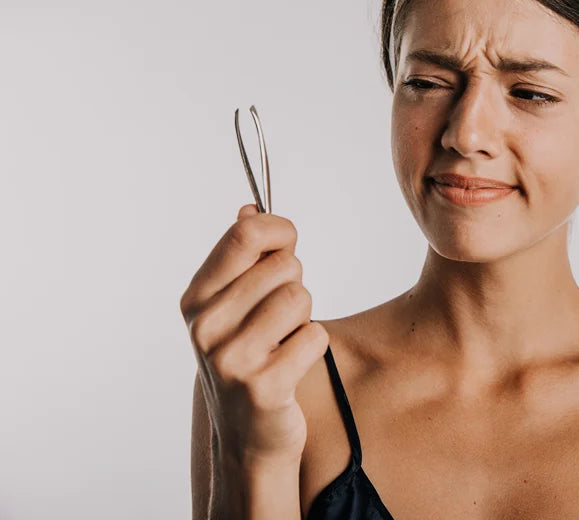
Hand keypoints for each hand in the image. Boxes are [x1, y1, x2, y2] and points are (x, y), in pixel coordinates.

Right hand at [180, 204, 328, 465]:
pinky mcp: (263, 386)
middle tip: (279, 317)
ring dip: (305, 317)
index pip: (245, 233)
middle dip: (295, 284)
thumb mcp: (233, 307)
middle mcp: (206, 325)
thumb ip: (241, 258)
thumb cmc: (248, 359)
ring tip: (283, 341)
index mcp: (197, 297)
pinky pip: (315, 336)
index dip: (280, 231)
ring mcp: (231, 358)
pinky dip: (313, 347)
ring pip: (301, 298)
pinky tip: (291, 366)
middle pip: (285, 265)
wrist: (247, 438)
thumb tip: (249, 208)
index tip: (286, 245)